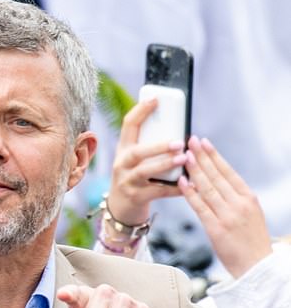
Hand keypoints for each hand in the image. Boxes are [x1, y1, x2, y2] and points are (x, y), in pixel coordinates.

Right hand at [108, 100, 186, 223]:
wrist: (120, 209)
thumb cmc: (135, 178)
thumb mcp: (134, 160)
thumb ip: (148, 146)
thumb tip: (179, 130)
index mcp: (123, 149)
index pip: (128, 126)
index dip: (140, 111)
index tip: (156, 99)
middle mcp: (121, 165)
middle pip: (136, 152)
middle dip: (157, 146)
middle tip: (178, 142)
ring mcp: (126, 182)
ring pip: (144, 171)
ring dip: (164, 165)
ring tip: (183, 159)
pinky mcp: (135, 198)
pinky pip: (157, 192)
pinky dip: (173, 189)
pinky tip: (187, 184)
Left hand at [179, 136, 272, 277]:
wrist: (257, 269)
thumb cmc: (251, 242)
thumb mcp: (250, 215)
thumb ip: (235, 199)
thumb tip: (217, 183)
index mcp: (248, 198)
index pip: (228, 172)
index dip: (214, 155)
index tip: (203, 142)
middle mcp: (239, 203)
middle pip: (216, 175)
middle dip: (201, 156)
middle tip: (189, 140)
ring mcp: (228, 215)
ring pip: (207, 188)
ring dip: (194, 170)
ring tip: (182, 156)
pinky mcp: (216, 228)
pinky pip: (200, 207)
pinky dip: (190, 193)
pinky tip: (182, 182)